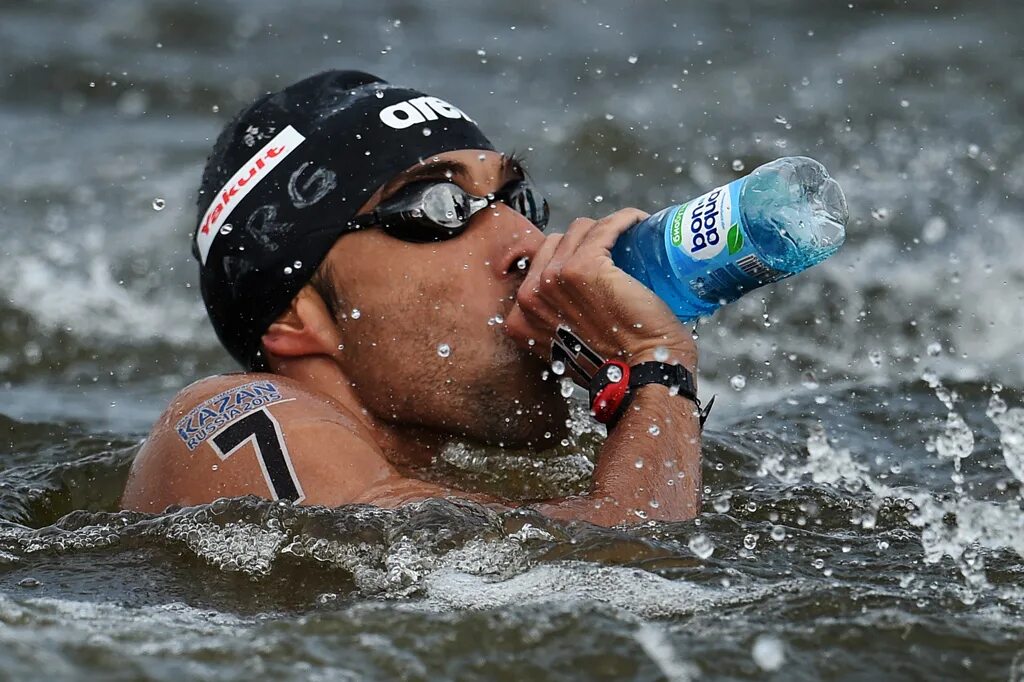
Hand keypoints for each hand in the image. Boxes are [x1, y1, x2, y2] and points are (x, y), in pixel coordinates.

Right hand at [504, 208, 697, 374]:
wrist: (643, 373)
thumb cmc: (616, 366)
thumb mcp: (567, 351)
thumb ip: (556, 329)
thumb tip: (570, 306)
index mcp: (519, 319)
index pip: (539, 265)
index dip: (568, 258)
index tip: (595, 258)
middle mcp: (529, 297)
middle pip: (556, 242)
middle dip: (586, 241)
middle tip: (617, 250)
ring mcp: (553, 279)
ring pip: (579, 230)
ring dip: (605, 228)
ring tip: (630, 236)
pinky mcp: (583, 267)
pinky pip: (604, 227)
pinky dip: (624, 220)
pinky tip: (637, 223)